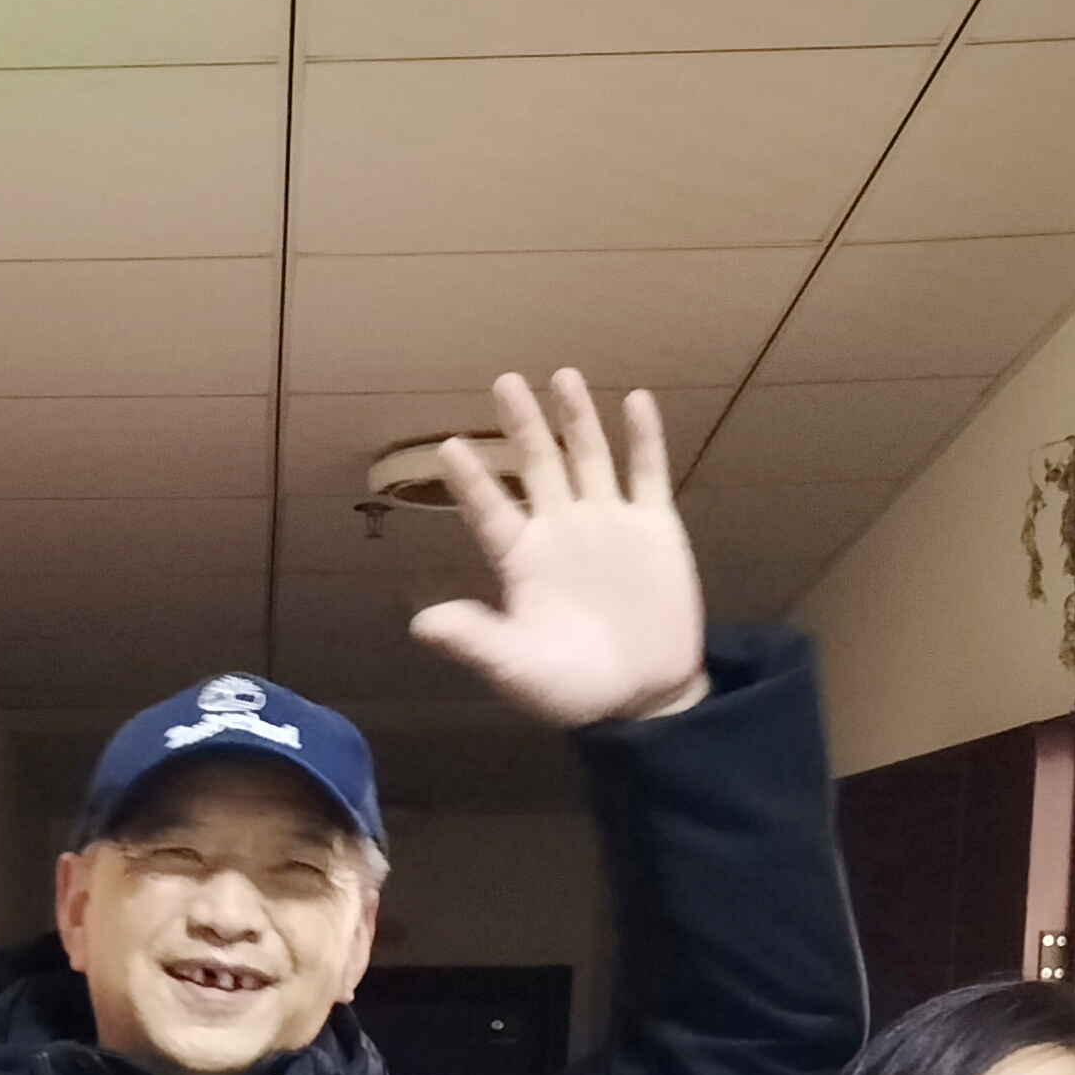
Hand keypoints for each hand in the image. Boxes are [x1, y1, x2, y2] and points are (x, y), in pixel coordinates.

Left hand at [408, 370, 710, 728]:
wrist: (644, 698)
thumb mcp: (516, 669)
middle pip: (537, 466)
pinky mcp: (654, 527)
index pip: (490, 511)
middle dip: (522, 426)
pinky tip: (635, 400)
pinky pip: (647, 473)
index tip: (449, 447)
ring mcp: (608, 523)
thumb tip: (420, 623)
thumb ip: (475, 640)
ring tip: (562, 376)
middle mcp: (561, 531)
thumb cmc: (573, 687)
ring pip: (588, 457)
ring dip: (576, 418)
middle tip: (504, 381)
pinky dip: (643, 438)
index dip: (471, 482)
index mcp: (522, 561)